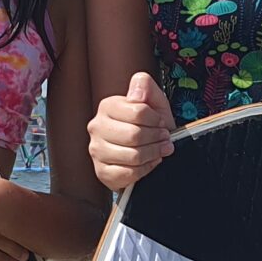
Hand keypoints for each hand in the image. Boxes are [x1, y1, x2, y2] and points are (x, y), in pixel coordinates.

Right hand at [88, 72, 173, 190]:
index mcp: (108, 106)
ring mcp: (97, 151)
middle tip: (165, 139)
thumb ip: (146, 87)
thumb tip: (137, 90)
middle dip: (156, 138)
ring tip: (160, 150)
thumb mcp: (154, 103)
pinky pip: (128, 173)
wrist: (146, 152)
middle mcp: (97, 127)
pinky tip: (150, 163)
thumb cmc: (149, 127)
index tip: (161, 123)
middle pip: (134, 135)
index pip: (138, 111)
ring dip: (153, 154)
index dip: (156, 119)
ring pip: (132, 156)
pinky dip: (145, 169)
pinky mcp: (101, 172)